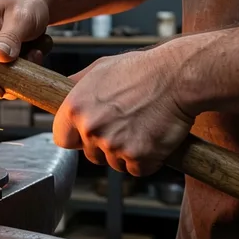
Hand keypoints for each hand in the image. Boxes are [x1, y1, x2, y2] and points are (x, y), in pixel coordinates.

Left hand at [53, 45, 193, 176]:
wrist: (177, 77)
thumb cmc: (142, 70)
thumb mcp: (99, 69)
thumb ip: (76, 86)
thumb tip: (61, 93)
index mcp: (75, 108)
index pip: (62, 140)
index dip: (77, 138)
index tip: (87, 134)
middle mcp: (91, 128)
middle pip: (90, 154)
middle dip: (104, 145)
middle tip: (123, 126)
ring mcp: (114, 145)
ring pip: (114, 163)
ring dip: (126, 153)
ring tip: (140, 127)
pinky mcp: (138, 157)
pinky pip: (137, 169)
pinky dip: (146, 160)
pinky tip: (152, 138)